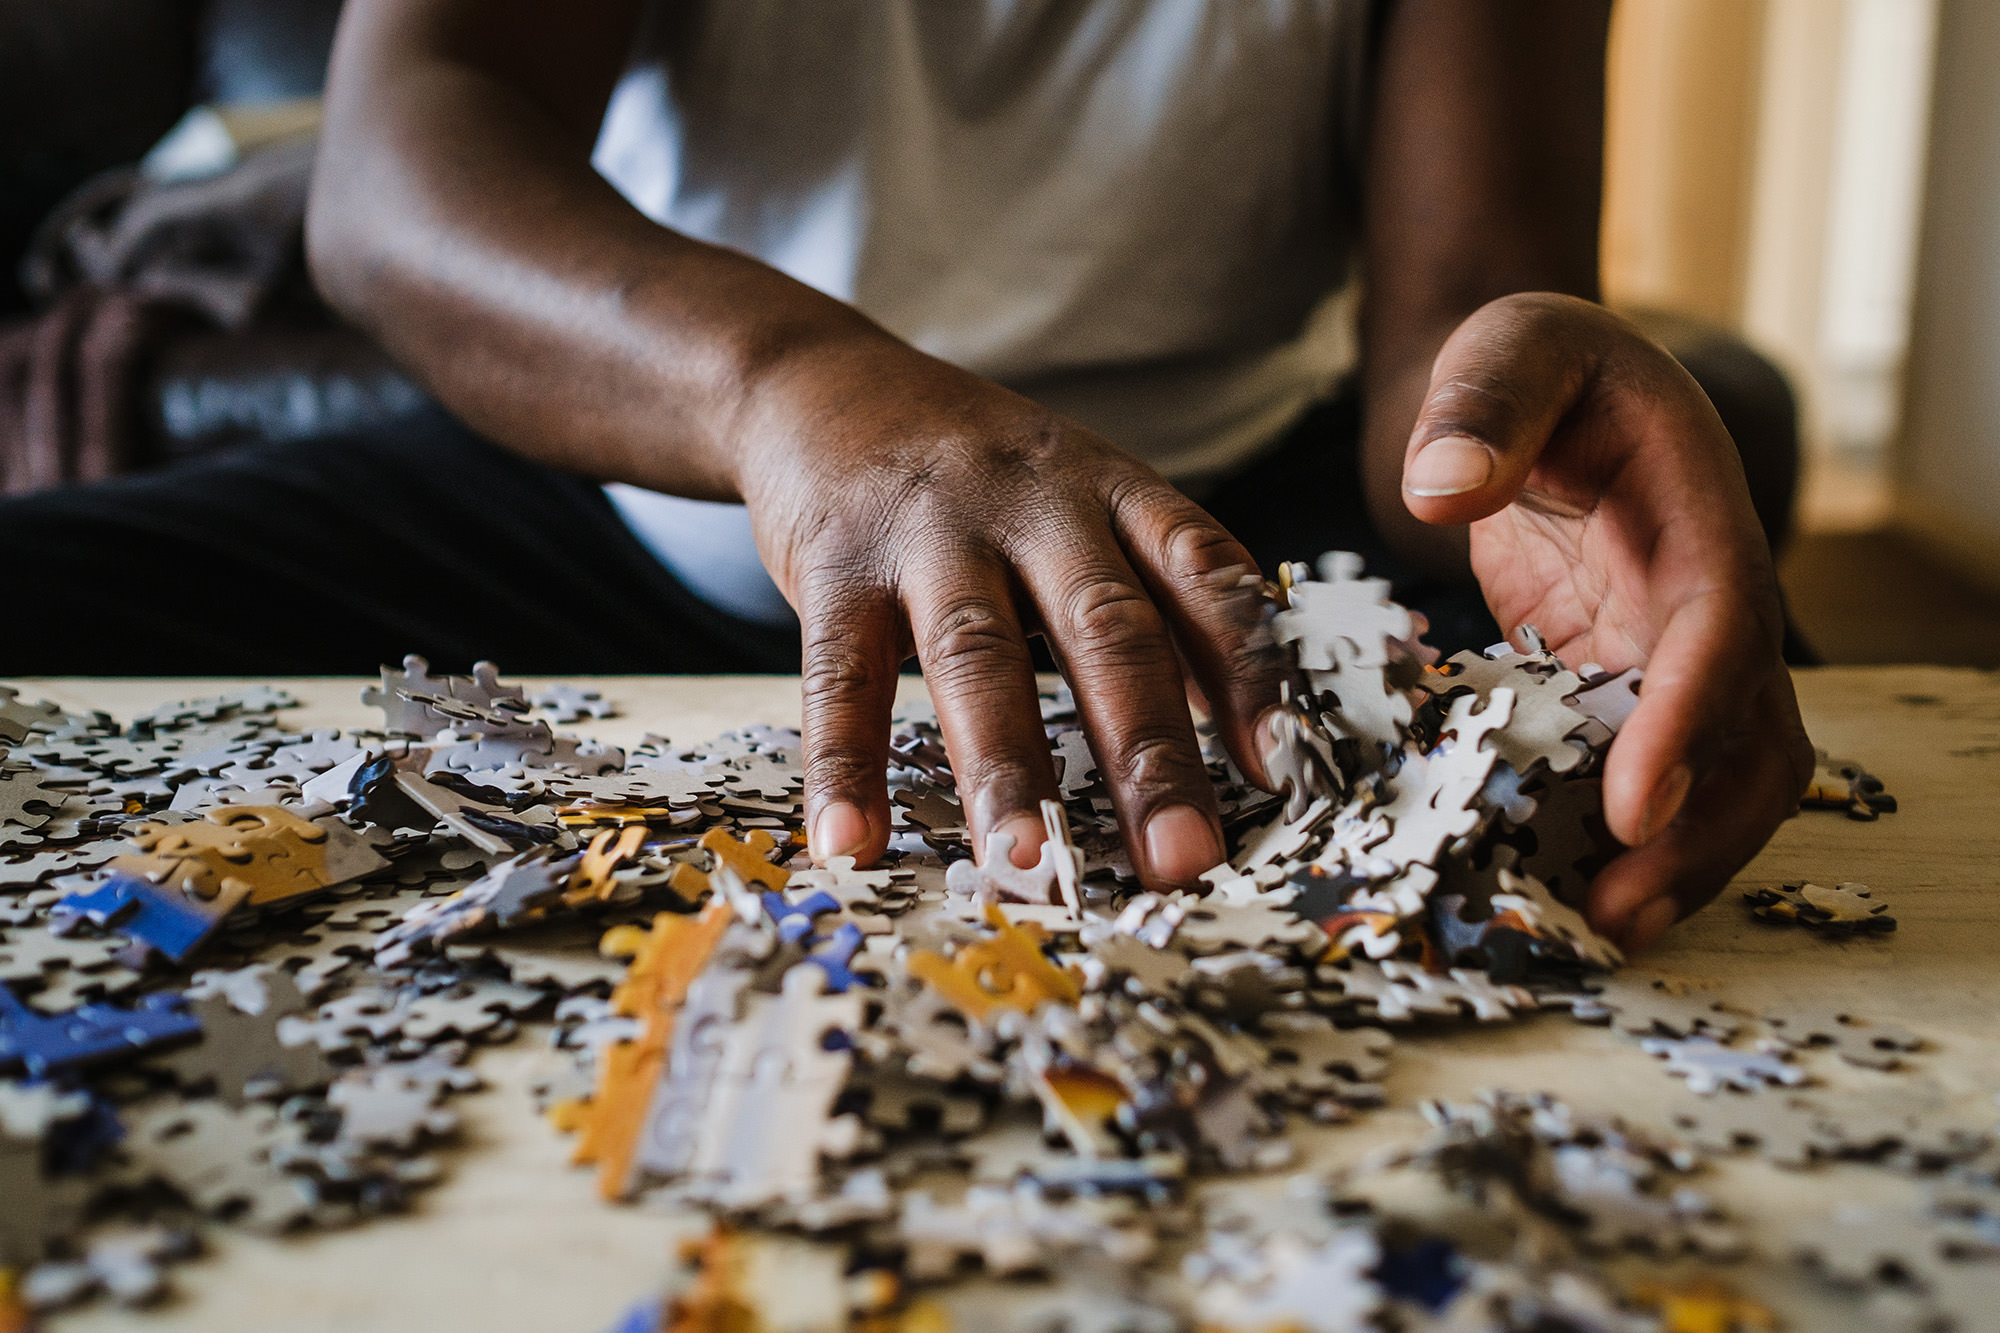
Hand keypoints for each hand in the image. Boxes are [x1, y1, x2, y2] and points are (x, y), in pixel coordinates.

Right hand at [733, 332, 1287, 889]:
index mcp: (1112, 489)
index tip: (1282, 767)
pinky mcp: (836, 564)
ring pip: (978, 656)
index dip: (1248, 668)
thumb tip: (1252, 721)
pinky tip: (851, 844)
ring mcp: (930, 531)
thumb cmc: (982, 472)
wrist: (824, 381)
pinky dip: (846, 766)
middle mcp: (1033, 503)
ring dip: (1007, 770)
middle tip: (1184, 857)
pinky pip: (842, 675)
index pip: (1202, 573)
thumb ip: (1160, 594)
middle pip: (1104, 628)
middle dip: (1149, 750)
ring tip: (1032, 868)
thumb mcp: (1086, 499)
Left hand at [1398, 293, 1814, 952]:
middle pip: (1750, 727)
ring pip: (1720, 770)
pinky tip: (1560, 890)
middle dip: (1701, 827)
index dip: (1687, 719)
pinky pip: (1645, 771)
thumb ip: (1482, 404)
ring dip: (1678, 855)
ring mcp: (1672, 647)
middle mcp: (1708, 592)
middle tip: (1618, 909)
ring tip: (1596, 926)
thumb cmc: (1528, 361)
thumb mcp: (1507, 347)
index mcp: (1698, 510)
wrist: (1532, 389)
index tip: (1638, 805)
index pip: (1719, 624)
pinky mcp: (1622, 683)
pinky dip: (1618, 836)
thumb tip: (1443, 490)